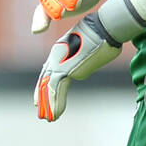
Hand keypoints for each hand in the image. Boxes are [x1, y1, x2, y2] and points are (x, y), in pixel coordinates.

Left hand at [33, 0, 145, 122]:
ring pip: (49, 88)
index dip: (45, 83)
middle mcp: (57, 56)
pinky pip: (57, 91)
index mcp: (62, 48)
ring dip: (48, 105)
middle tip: (40, 110)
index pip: (50, 69)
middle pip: (45, 79)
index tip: (42, 93)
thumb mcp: (93, 42)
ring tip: (47, 118)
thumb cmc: (105, 31)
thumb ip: (89, 52)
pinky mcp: (65, 71)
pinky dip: (56, 104)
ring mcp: (59, 63)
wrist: (105, 28)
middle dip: (42, 96)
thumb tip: (98, 53)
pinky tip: (55, 115)